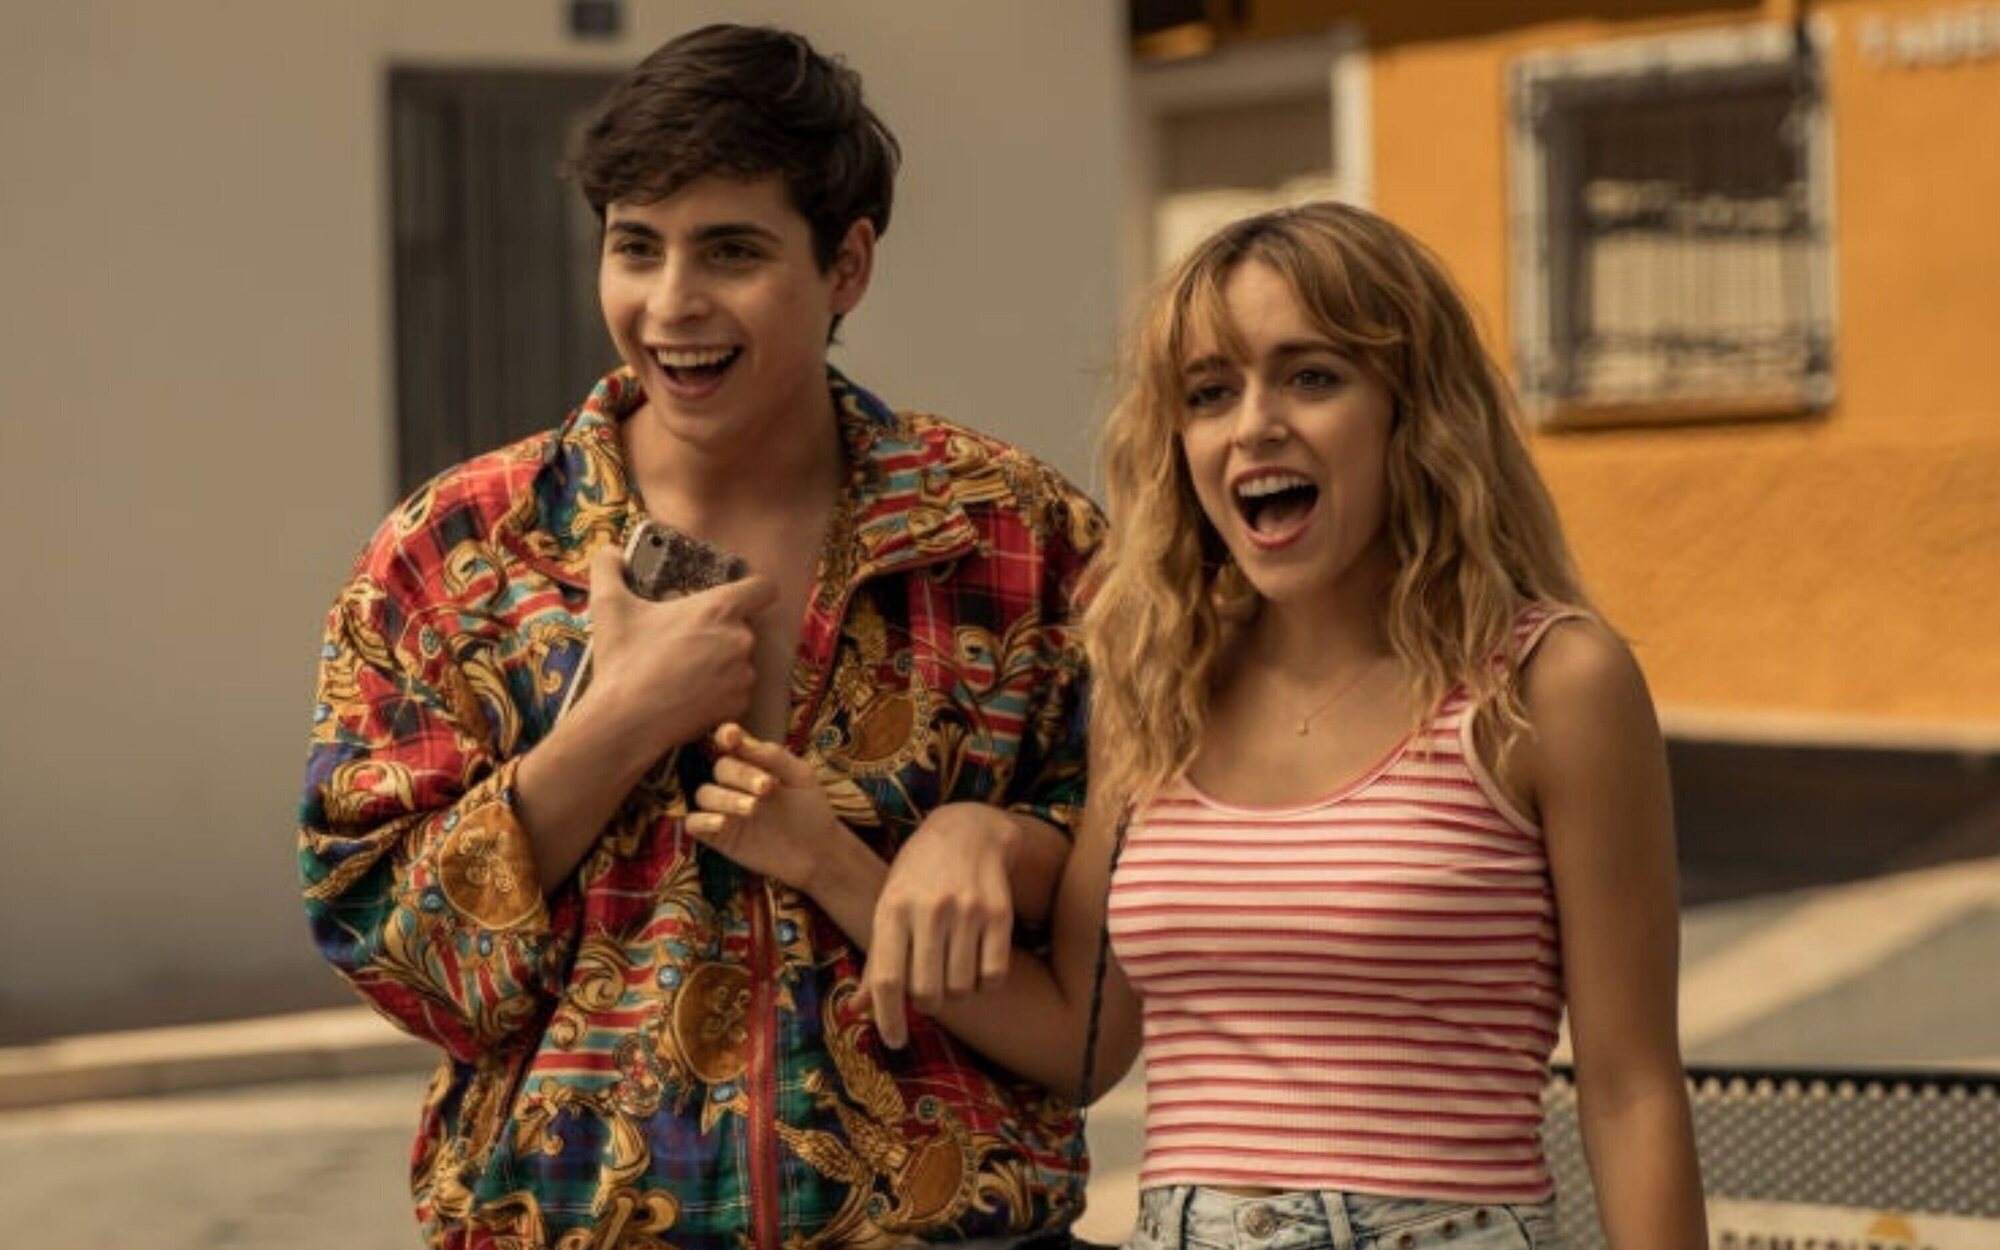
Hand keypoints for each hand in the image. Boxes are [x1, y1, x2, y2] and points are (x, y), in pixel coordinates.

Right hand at [583, 545, 776, 755]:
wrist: (627, 720)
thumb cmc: (623, 660)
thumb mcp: (609, 606)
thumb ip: (609, 569)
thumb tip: (610, 552)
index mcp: (719, 609)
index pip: (764, 588)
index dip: (755, 588)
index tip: (739, 594)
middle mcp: (741, 639)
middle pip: (744, 626)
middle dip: (720, 631)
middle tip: (687, 640)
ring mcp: (744, 674)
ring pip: (740, 660)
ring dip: (720, 662)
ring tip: (685, 670)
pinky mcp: (740, 704)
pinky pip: (736, 690)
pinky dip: (719, 691)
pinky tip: (690, 693)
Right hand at [687, 723, 846, 889]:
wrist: (817, 852)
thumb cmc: (810, 810)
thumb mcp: (800, 777)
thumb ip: (774, 757)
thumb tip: (744, 741)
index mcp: (753, 763)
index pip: (729, 742)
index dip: (725, 736)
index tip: (732, 737)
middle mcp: (734, 784)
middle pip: (721, 768)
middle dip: (741, 774)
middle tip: (766, 787)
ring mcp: (724, 809)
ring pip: (705, 794)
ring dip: (726, 798)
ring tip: (752, 808)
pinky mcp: (718, 836)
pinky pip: (694, 824)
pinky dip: (702, 820)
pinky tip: (722, 823)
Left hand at [861, 803, 1020, 1048]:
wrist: (966, 830)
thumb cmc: (917, 877)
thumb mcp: (888, 907)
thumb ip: (876, 960)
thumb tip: (855, 1012)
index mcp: (892, 908)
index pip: (887, 978)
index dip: (887, 1019)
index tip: (894, 1042)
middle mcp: (929, 909)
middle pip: (926, 991)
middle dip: (926, 1003)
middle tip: (928, 990)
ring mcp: (967, 910)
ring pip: (961, 988)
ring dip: (955, 993)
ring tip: (951, 970)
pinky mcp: (1000, 913)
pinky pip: (993, 976)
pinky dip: (984, 984)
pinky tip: (976, 965)